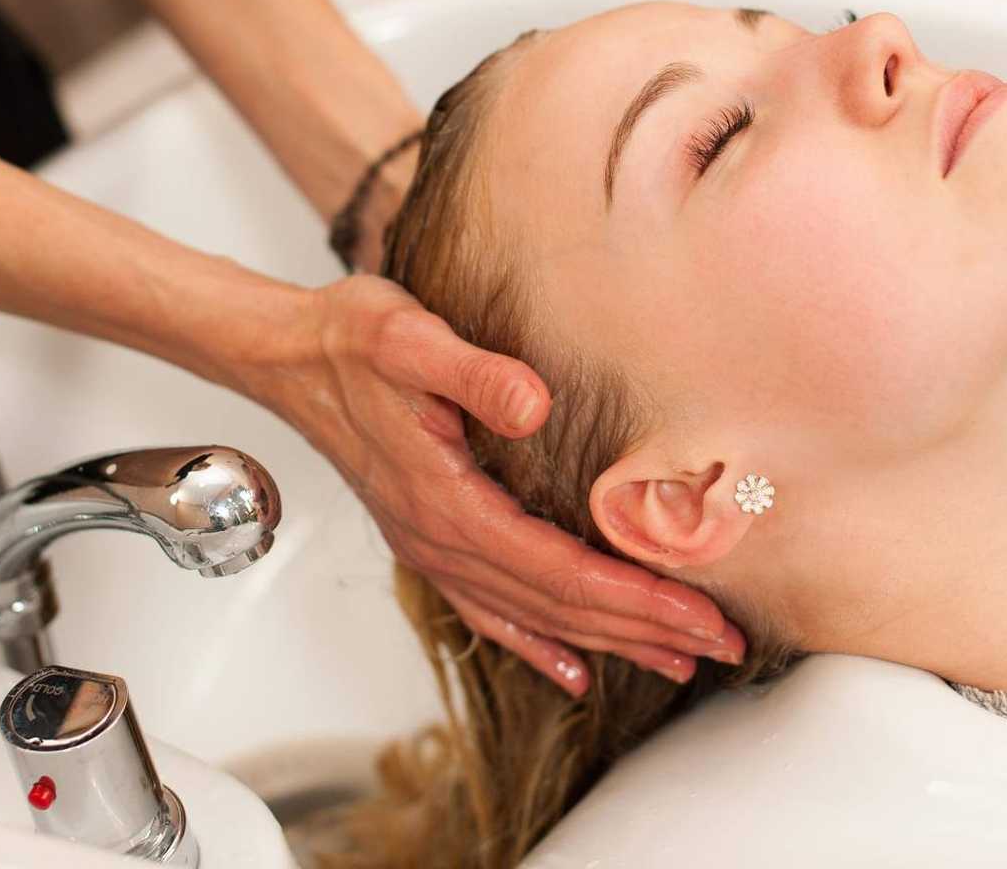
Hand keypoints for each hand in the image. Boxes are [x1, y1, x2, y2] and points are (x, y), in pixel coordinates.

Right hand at [258, 274, 746, 694]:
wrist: (286, 355)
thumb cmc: (349, 338)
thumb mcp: (409, 336)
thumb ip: (473, 372)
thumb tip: (536, 406)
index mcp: (445, 501)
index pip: (559, 571)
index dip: (634, 599)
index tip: (700, 614)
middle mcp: (439, 540)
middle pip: (557, 607)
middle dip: (644, 631)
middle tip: (720, 646)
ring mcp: (430, 546)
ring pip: (532, 616)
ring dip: (608, 642)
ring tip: (675, 661)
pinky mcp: (427, 537)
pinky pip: (490, 609)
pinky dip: (538, 644)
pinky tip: (573, 669)